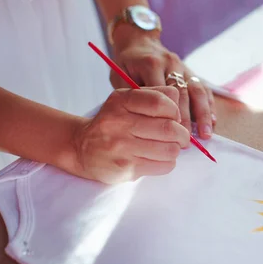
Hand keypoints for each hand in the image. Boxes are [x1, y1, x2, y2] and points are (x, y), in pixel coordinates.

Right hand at [71, 87, 190, 183]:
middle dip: (182, 134)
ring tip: (169, 147)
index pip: (160, 102)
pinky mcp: (126, 169)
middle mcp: (119, 123)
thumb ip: (154, 94)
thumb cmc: (112, 122)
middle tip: (181, 137)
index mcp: (121, 101)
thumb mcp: (126, 100)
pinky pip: (163, 166)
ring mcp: (122, 148)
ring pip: (170, 149)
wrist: (80, 147)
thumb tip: (179, 98)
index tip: (175, 117)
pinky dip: (168, 162)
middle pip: (169, 128)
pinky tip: (159, 158)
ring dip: (175, 149)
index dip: (175, 111)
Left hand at [111, 34, 215, 138]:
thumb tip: (145, 120)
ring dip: (203, 114)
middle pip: (183, 94)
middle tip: (186, 141)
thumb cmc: (127, 63)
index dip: (168, 114)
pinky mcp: (192, 72)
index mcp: (152, 64)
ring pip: (198, 91)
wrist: (140, 42)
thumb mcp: (119, 75)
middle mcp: (171, 64)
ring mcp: (184, 67)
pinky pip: (204, 89)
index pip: (163, 92)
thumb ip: (131, 95)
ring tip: (205, 133)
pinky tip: (212, 122)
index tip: (169, 133)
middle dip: (186, 119)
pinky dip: (209, 106)